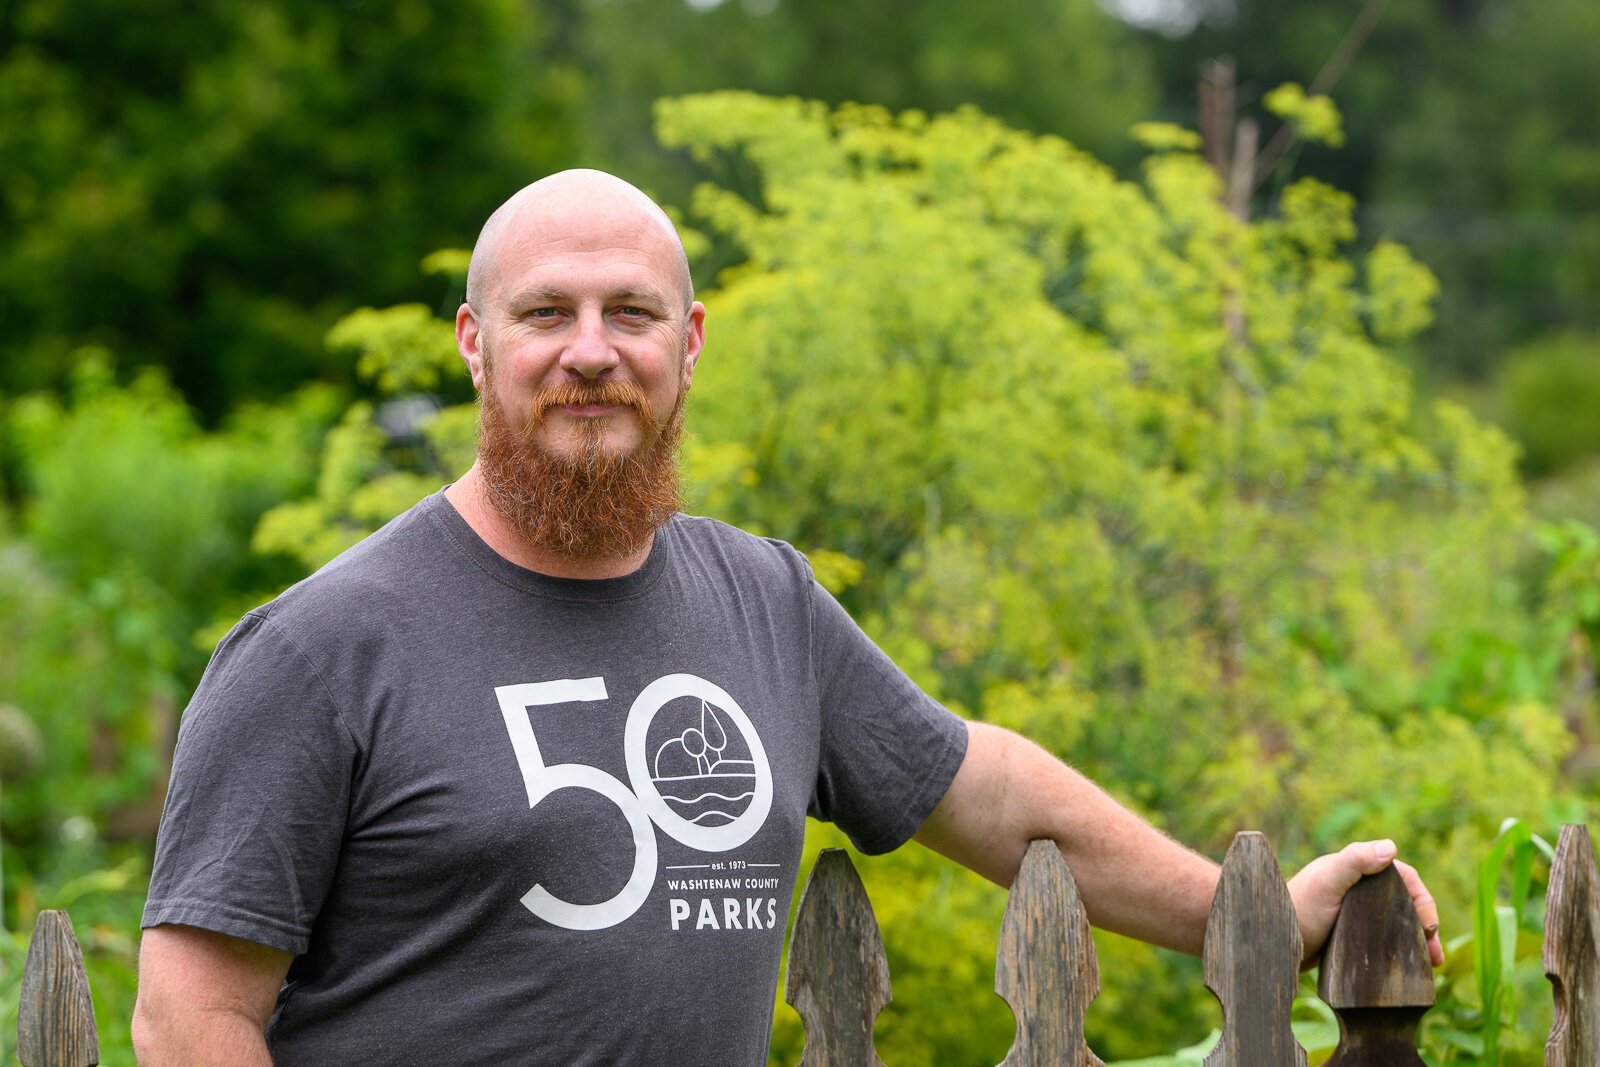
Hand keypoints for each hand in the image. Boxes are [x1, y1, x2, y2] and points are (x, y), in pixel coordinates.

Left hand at [1286, 839, 1443, 967]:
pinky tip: (1407, 969)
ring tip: (1430, 967)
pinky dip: (1398, 951)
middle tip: (1435, 955)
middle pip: (1403, 902)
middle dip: (1425, 925)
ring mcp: (1353, 912)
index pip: (1402, 877)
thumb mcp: (1326, 882)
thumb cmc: (1295, 909)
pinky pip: (1381, 939)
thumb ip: (1354, 862)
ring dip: (1416, 941)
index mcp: (1354, 869)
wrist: (1268, 941)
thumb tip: (1391, 848)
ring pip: (1395, 923)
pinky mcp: (1348, 934)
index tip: (1429, 927)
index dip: (1422, 899)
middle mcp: (1356, 887)